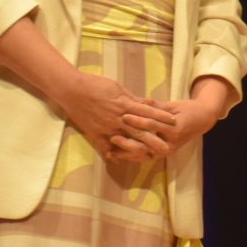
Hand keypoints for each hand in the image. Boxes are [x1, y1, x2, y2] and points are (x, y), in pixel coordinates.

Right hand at [58, 72, 176, 159]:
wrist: (72, 90)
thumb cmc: (96, 85)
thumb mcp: (118, 88)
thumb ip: (134, 98)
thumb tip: (149, 103)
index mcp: (125, 105)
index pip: (148, 113)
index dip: (161, 118)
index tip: (174, 122)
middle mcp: (118, 119)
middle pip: (140, 132)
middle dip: (155, 140)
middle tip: (168, 148)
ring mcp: (106, 128)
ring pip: (126, 142)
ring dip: (138, 151)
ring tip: (148, 156)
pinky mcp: (95, 134)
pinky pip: (105, 147)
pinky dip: (112, 154)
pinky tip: (118, 161)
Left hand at [118, 98, 220, 159]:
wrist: (202, 120)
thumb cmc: (188, 109)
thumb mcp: (174, 106)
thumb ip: (157, 106)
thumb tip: (142, 102)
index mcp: (174, 129)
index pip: (153, 125)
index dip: (138, 121)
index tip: (124, 116)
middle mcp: (171, 144)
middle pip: (146, 144)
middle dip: (128, 142)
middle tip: (113, 138)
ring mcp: (167, 151)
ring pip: (145, 154)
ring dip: (128, 153)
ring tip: (112, 151)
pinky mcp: (164, 153)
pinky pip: (147, 157)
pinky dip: (134, 156)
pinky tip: (121, 155)